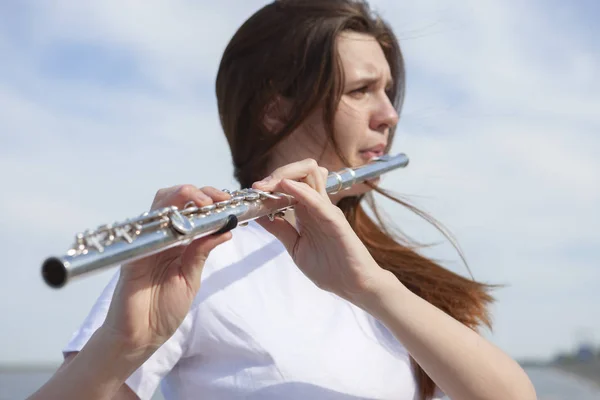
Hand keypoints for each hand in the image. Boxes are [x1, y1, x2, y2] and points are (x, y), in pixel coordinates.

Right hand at [102, 185, 232, 354]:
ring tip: (205, 203)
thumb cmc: (164, 309)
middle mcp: (162, 236)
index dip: (209, 199)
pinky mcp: (134, 252)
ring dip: (184, 196)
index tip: (229, 202)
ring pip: (160, 203)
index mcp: (177, 241)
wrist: (141, 335)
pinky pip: (148, 228)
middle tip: (219, 199)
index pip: (191, 209)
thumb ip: (202, 252)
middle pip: (175, 198)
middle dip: (200, 192)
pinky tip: (186, 222)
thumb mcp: (190, 278)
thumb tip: (226, 229)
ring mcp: (147, 240)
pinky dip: (167, 220)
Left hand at [252, 159, 389, 301]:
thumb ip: (279, 229)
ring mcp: (327, 210)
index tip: (253, 191)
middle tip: (259, 187)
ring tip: (267, 185)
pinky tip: (284, 187)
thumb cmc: (329, 268)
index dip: (270, 183)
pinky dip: (299, 190)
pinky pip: (316, 199)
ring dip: (286, 176)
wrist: (353, 286)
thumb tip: (258, 215)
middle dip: (276, 174)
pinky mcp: (335, 220)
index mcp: (308, 210)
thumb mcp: (295, 247)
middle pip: (300, 172)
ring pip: (310, 175)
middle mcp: (318, 205)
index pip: (291, 182)